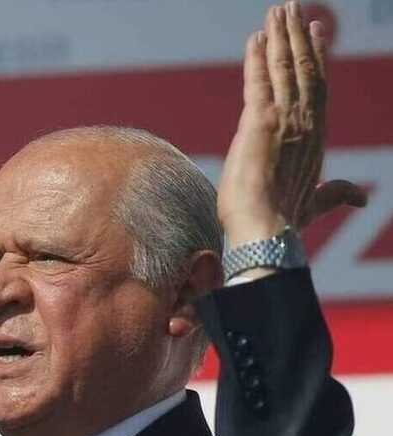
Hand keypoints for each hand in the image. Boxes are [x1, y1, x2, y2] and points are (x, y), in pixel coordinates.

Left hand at [217, 1, 366, 248]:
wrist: (266, 230)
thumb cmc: (286, 221)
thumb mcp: (316, 203)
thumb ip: (336, 193)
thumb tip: (362, 199)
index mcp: (317, 137)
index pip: (317, 87)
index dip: (316, 57)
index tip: (315, 31)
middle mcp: (305, 123)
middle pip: (304, 69)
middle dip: (297, 36)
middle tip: (292, 7)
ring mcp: (284, 120)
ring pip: (284, 68)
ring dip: (279, 36)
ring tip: (277, 10)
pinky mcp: (258, 121)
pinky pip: (258, 80)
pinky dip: (256, 57)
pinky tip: (256, 37)